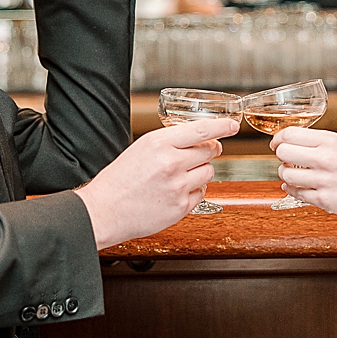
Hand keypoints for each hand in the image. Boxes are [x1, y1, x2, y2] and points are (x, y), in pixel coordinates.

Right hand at [77, 116, 235, 248]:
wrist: (104, 211)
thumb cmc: (118, 180)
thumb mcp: (140, 149)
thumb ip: (169, 142)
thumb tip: (197, 139)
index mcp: (158, 143)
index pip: (201, 130)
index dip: (222, 126)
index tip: (233, 126)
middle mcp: (171, 163)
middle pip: (210, 151)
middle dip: (209, 151)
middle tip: (199, 154)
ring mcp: (178, 186)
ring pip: (209, 171)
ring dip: (201, 171)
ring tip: (180, 176)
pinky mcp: (181, 206)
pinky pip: (202, 192)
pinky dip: (194, 190)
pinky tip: (176, 191)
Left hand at [272, 128, 336, 218]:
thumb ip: (318, 143)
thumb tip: (289, 143)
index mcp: (330, 141)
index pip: (289, 134)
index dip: (278, 139)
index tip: (277, 143)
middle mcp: (325, 159)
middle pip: (283, 153)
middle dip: (281, 156)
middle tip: (288, 159)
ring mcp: (323, 181)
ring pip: (286, 175)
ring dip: (287, 175)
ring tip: (298, 175)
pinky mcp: (324, 200)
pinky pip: (296, 193)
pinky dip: (293, 190)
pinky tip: (300, 187)